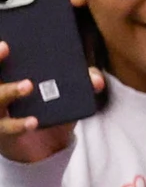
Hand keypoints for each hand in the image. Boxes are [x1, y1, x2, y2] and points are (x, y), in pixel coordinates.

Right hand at [0, 41, 104, 163]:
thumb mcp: (66, 96)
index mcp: (7, 76)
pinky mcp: (3, 132)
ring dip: (9, 90)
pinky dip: (20, 124)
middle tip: (7, 47)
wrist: (41, 146)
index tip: (6, 40)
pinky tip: (34, 121)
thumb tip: (96, 79)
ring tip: (28, 85)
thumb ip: (81, 84)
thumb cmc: (48, 111)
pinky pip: (7, 127)